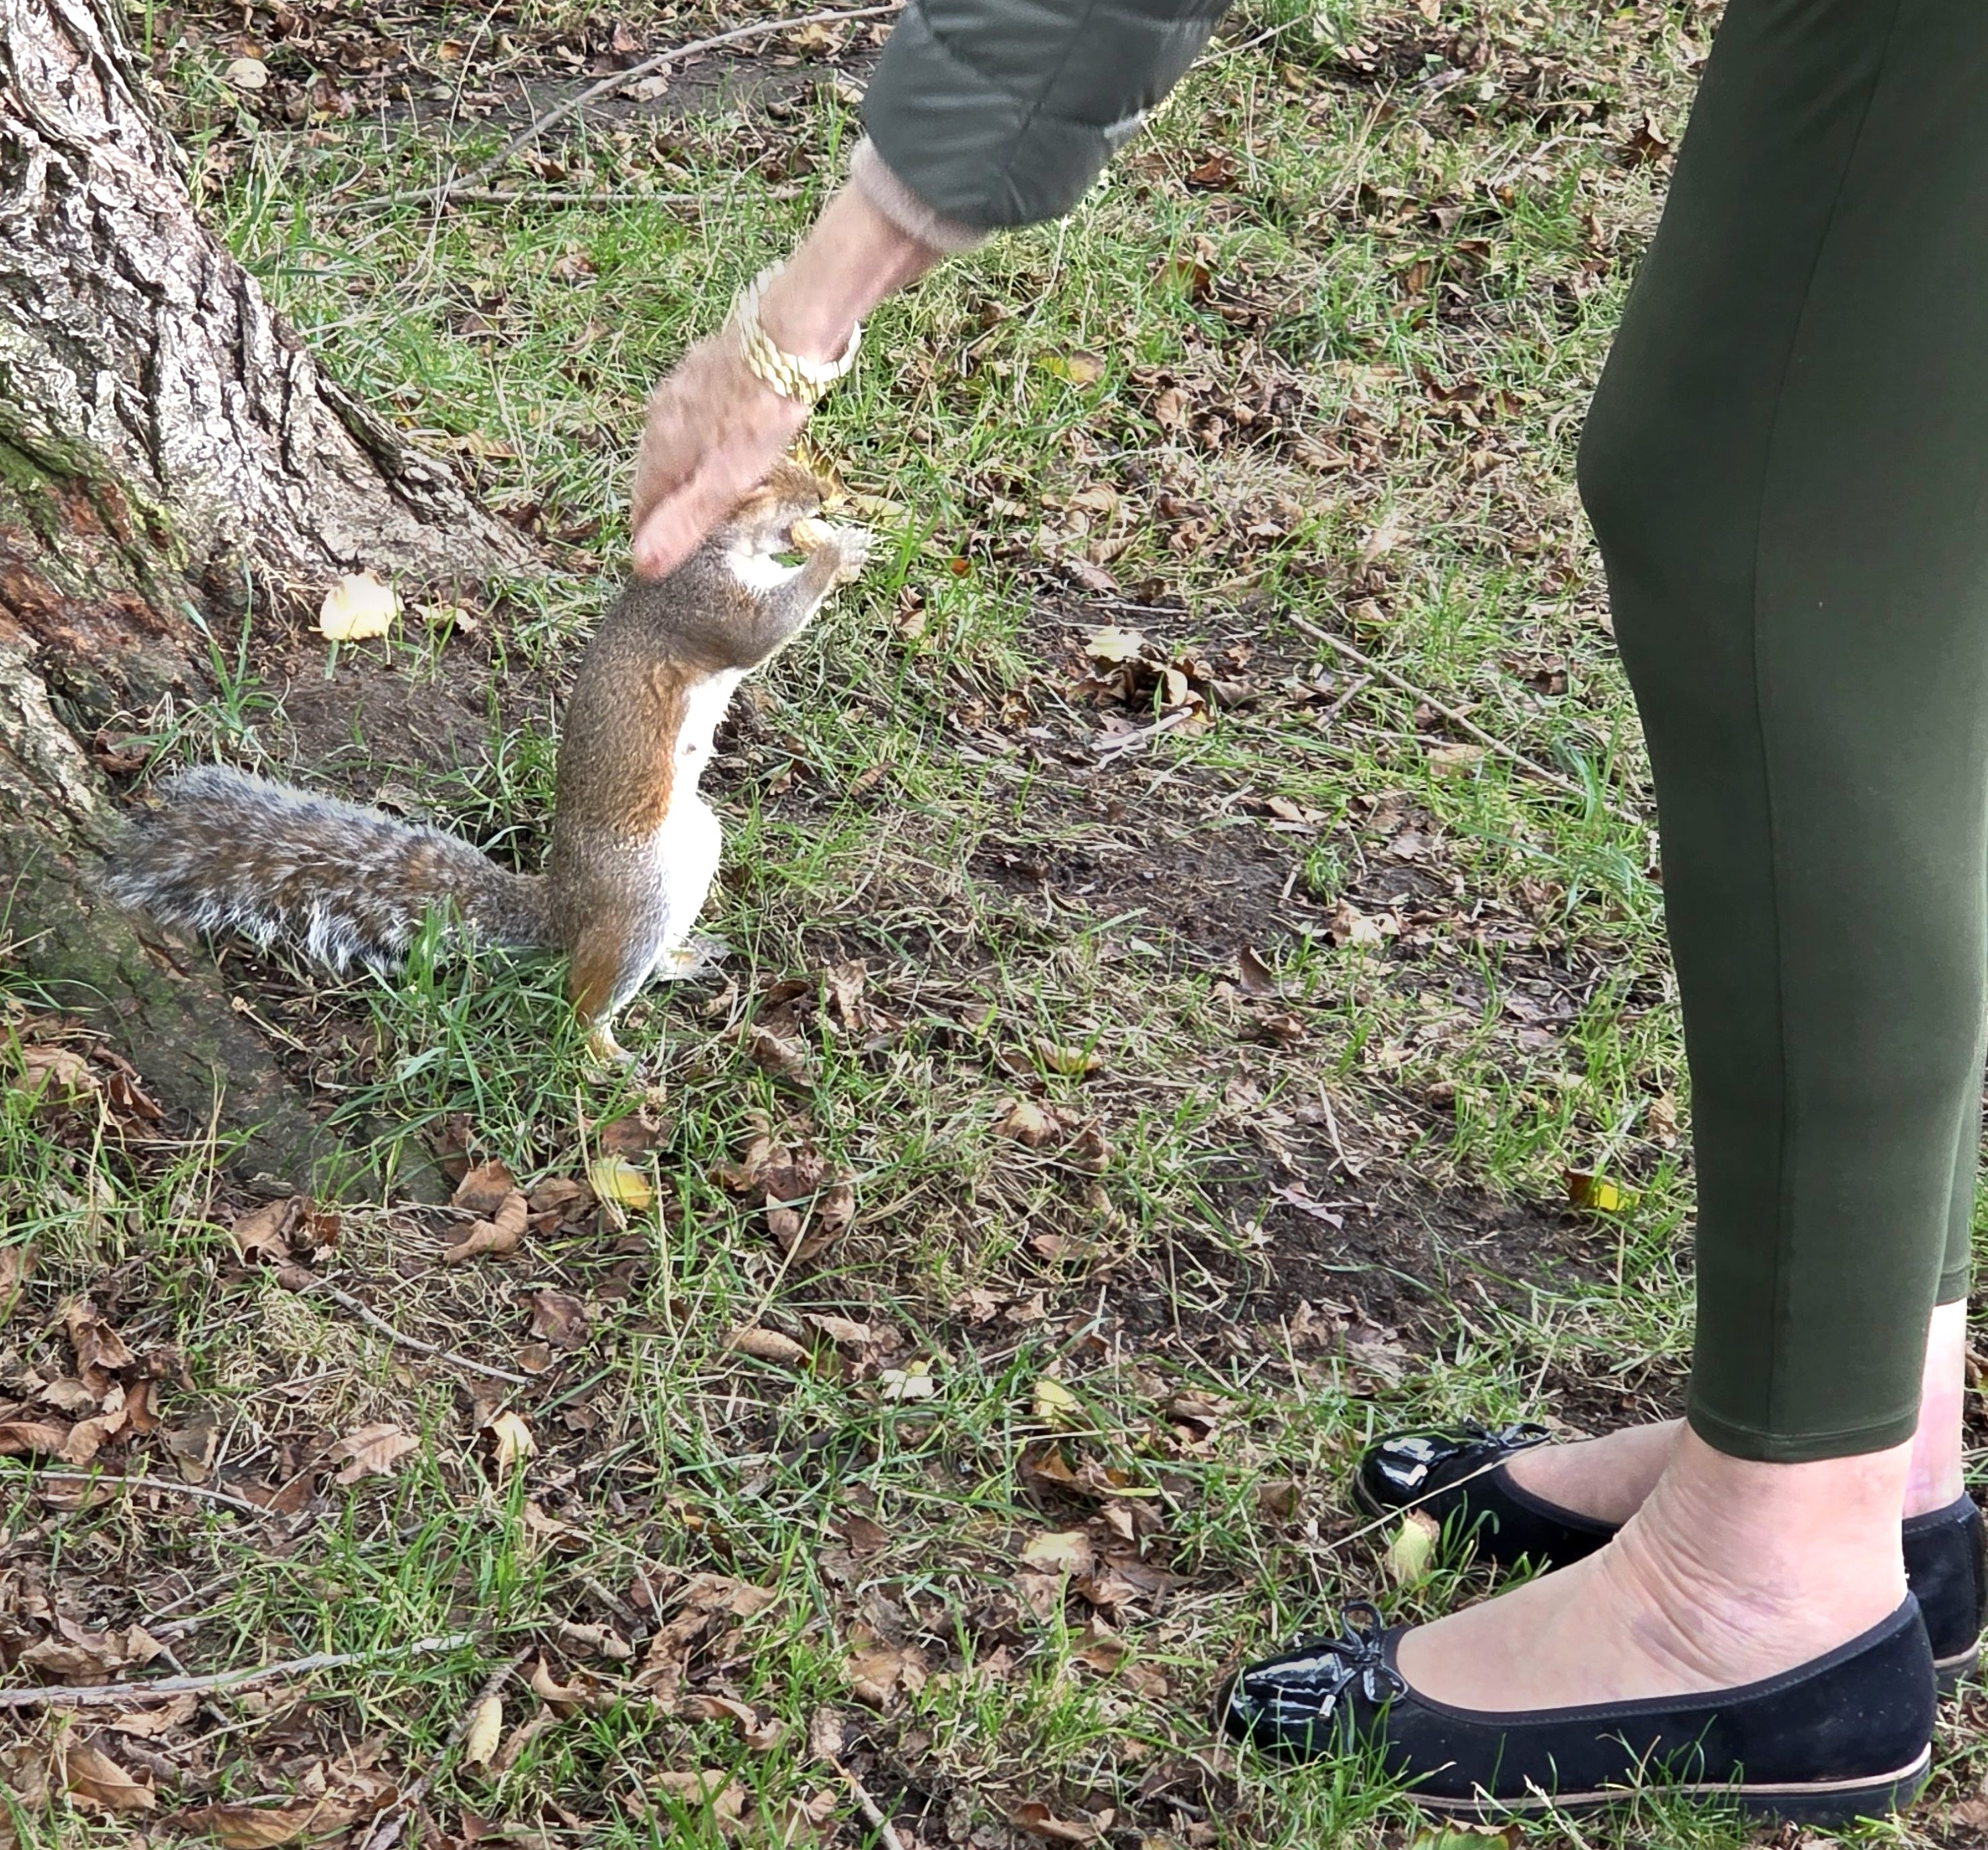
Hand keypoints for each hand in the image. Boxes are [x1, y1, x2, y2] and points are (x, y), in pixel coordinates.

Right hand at [628, 179, 948, 578]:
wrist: (789, 335)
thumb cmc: (762, 411)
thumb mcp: (726, 478)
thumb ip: (685, 520)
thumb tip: (642, 564)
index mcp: (663, 446)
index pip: (642, 502)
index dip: (651, 534)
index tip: (659, 560)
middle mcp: (662, 414)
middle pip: (654, 471)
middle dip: (664, 503)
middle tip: (680, 534)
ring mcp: (682, 387)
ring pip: (672, 440)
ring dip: (681, 469)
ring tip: (697, 494)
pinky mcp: (706, 367)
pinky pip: (694, 412)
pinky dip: (700, 436)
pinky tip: (719, 439)